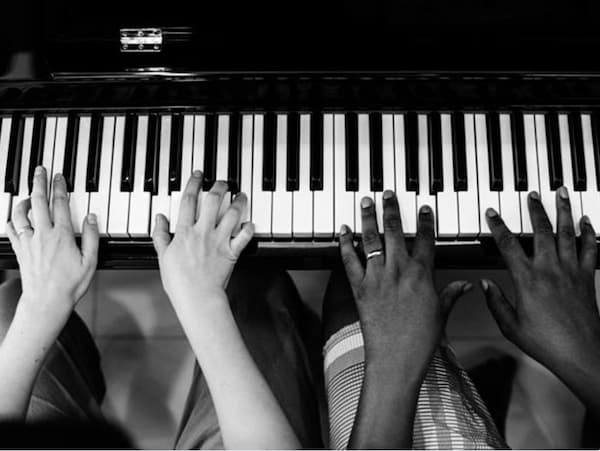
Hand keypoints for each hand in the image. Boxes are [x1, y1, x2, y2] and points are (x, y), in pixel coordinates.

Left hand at [6, 167, 98, 321]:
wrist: (47, 301)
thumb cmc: (70, 284)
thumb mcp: (90, 260)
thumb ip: (90, 236)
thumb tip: (91, 217)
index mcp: (61, 235)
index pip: (59, 204)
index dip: (59, 187)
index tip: (59, 176)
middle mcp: (42, 235)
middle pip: (38, 201)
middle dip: (39, 183)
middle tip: (39, 171)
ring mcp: (28, 242)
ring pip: (21, 213)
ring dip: (23, 200)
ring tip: (27, 193)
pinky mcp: (20, 250)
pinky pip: (12, 230)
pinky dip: (13, 220)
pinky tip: (16, 218)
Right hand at [152, 171, 253, 308]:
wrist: (197, 297)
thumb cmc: (179, 281)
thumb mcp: (163, 256)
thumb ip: (161, 234)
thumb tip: (159, 218)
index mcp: (185, 232)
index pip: (189, 200)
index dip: (193, 184)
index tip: (198, 175)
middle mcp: (204, 232)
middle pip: (213, 201)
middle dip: (219, 186)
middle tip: (222, 181)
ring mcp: (219, 241)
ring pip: (232, 214)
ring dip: (238, 201)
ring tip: (241, 194)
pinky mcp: (232, 252)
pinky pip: (244, 236)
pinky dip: (249, 228)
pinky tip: (251, 221)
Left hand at [339, 191, 468, 366]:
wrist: (396, 359)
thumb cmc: (421, 340)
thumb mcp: (442, 314)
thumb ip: (451, 295)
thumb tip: (466, 285)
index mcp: (422, 275)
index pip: (426, 240)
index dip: (426, 221)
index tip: (424, 207)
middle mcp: (399, 271)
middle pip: (395, 231)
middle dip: (392, 208)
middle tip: (388, 192)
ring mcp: (377, 277)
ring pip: (371, 239)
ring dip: (368, 218)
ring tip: (366, 201)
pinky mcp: (359, 288)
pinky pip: (349, 260)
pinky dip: (345, 244)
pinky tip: (343, 230)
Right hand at [482, 188, 599, 377]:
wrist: (581, 353)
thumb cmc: (547, 343)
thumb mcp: (510, 326)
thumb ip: (496, 302)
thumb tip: (484, 285)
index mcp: (526, 280)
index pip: (508, 245)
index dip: (498, 226)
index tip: (493, 214)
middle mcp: (549, 270)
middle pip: (541, 230)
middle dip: (534, 209)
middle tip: (531, 194)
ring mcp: (570, 271)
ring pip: (567, 233)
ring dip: (564, 210)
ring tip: (561, 193)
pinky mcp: (586, 277)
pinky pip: (590, 248)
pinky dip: (589, 233)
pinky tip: (587, 222)